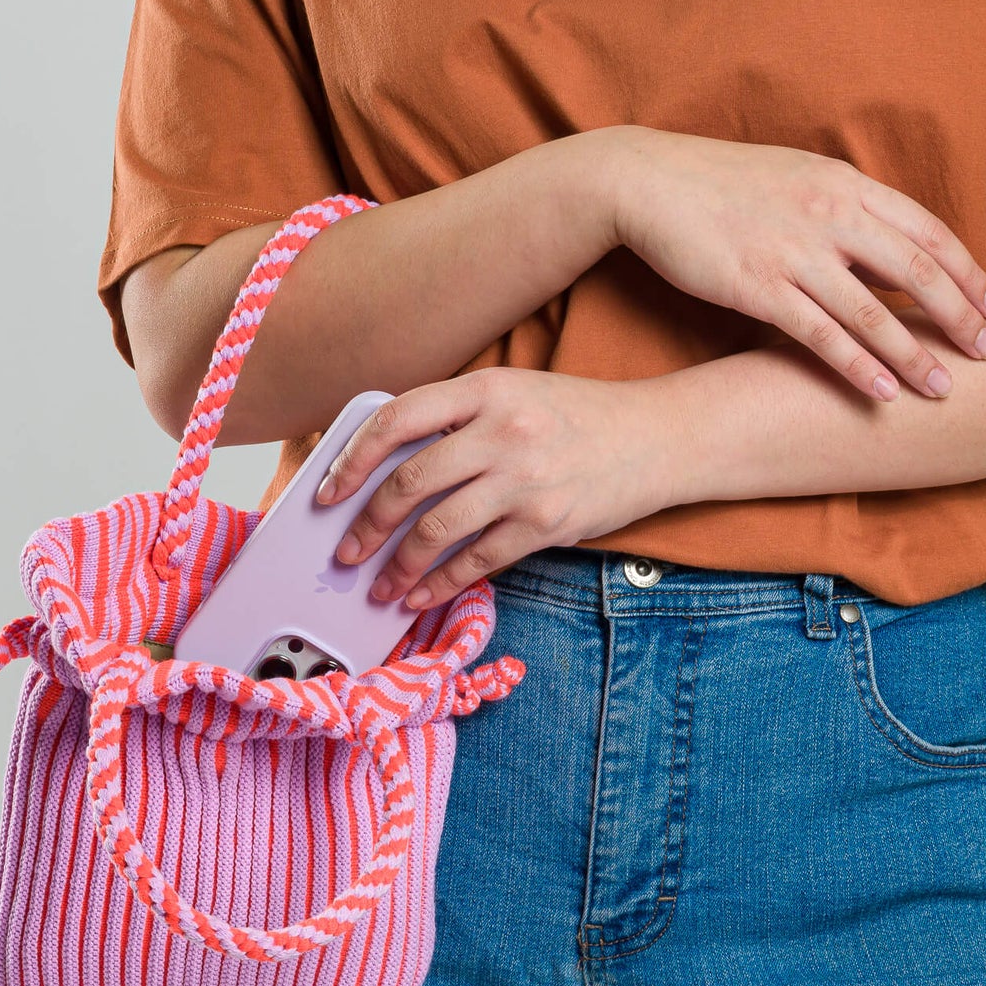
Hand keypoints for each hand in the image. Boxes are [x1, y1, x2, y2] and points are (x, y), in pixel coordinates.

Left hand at [312, 367, 678, 611]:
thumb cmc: (579, 416)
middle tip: (345, 552)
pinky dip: (443, 584)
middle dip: (367, 525)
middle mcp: (502, 431)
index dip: (351, 458)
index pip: (397, 419)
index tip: (326, 491)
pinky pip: (478, 561)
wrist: (659, 437)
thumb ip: (459, 419)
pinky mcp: (545, 522)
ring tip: (380, 587)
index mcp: (486, 390)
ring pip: (436, 530)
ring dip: (398, 566)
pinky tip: (423, 596)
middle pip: (409, 483)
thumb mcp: (516, 394)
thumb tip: (388, 467)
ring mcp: (525, 479)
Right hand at [604, 125, 985, 400]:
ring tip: (943, 389)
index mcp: (843, 184)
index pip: (925, 229)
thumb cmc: (721, 184)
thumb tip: (887, 241)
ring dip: (913, 353)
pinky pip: (819, 333)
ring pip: (872, 310)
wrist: (650, 181)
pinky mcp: (757, 286)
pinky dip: (856, 365)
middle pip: (914, 271)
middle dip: (958, 316)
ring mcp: (793, 251)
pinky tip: (882, 392)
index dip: (966, 270)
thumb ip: (845, 206)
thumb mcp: (796, 177)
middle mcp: (828, 215)